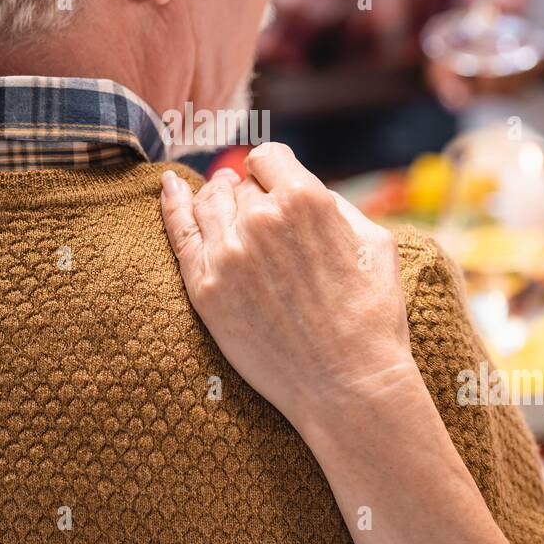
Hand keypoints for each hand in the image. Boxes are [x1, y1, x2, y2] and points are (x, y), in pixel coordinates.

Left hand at [159, 144, 416, 432]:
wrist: (349, 385)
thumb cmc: (372, 316)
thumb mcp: (374, 241)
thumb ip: (334, 202)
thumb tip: (300, 187)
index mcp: (304, 199)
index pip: (267, 158)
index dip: (273, 173)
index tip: (276, 189)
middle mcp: (261, 219)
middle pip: (239, 187)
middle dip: (251, 197)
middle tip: (263, 224)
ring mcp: (228, 254)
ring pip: (208, 204)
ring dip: (216, 200)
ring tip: (221, 204)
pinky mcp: (206, 289)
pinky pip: (179, 233)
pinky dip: (171, 204)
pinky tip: (169, 187)